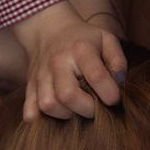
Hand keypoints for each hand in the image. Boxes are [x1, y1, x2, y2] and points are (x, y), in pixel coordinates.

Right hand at [9, 0, 126, 120]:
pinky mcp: (30, 86)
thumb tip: (120, 83)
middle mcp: (58, 63)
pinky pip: (30, 110)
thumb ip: (118, 61)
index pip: (96, 76)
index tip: (114, 99)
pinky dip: (41, 119)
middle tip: (95, 107)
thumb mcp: (106, 39)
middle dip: (86, 109)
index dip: (109, 93)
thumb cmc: (83, 39)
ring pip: (48, 105)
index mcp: (80, 50)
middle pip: (67, 95)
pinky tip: (56, 114)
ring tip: (75, 109)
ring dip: (65, 114)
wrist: (48, 29)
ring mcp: (41, 76)